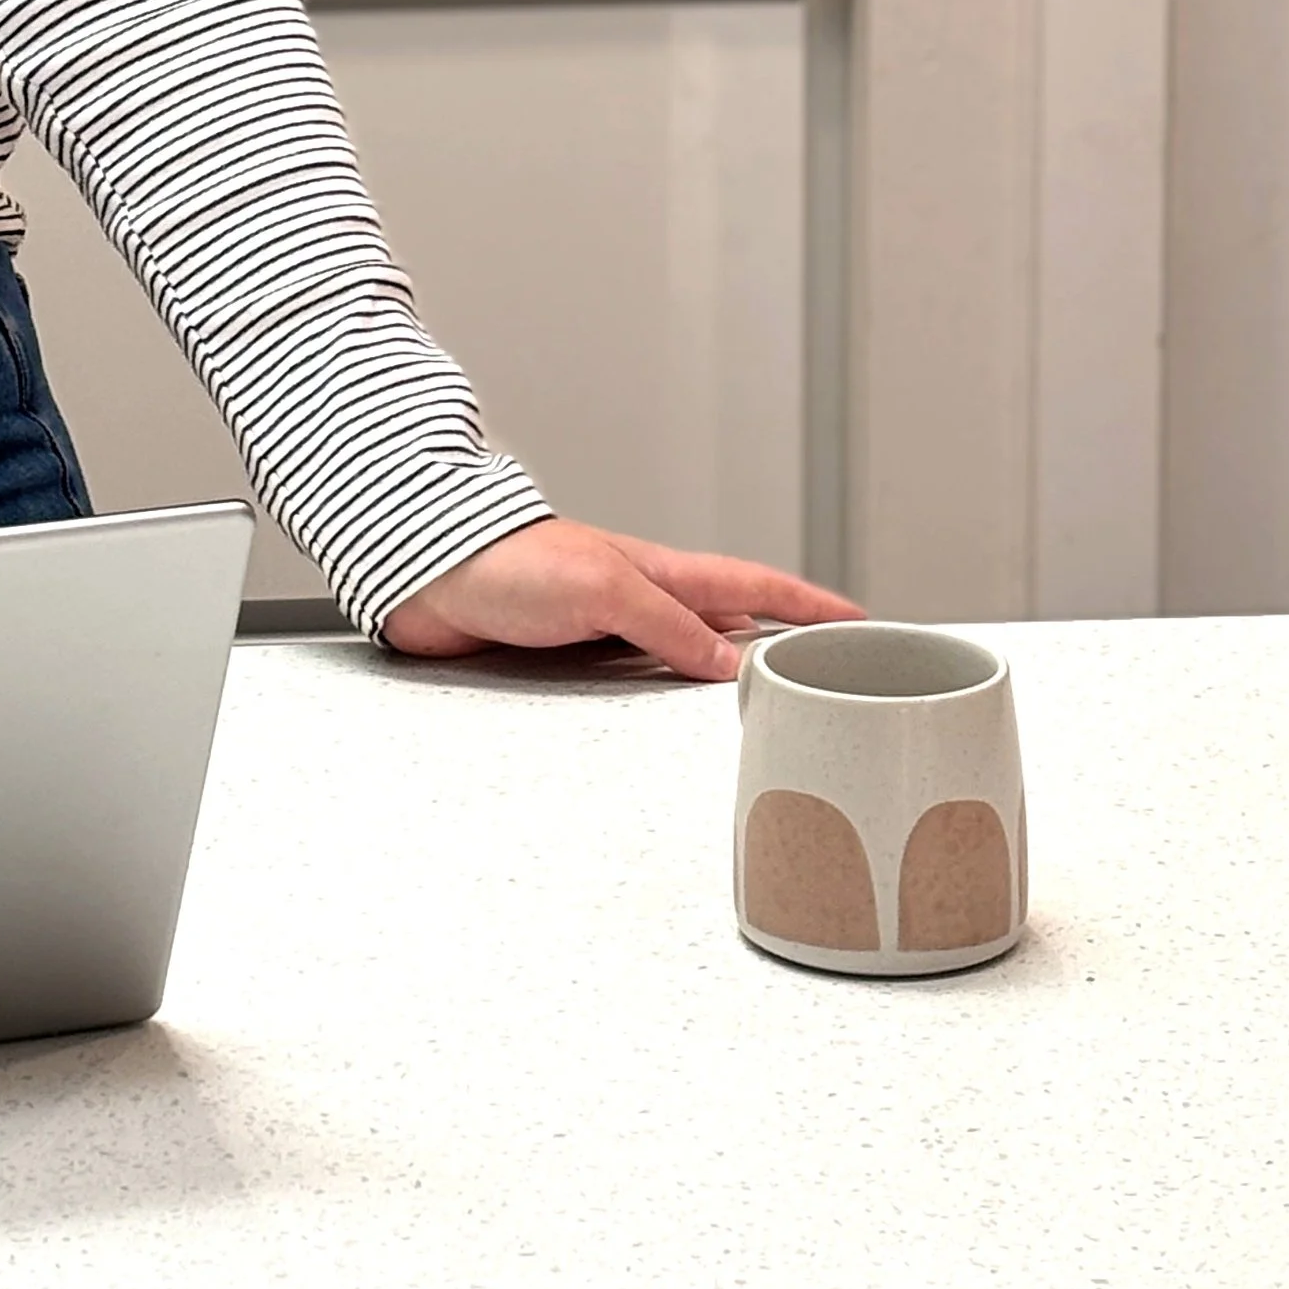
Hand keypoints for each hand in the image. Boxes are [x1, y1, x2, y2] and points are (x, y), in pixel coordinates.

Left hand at [380, 516, 862, 680]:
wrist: (426, 572)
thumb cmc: (507, 561)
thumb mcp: (605, 590)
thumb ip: (668, 627)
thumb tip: (729, 662)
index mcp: (659, 572)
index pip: (754, 585)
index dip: (809, 605)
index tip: (862, 621)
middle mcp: (638, 599)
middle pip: (726, 626)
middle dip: (779, 648)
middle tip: (828, 678)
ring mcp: (604, 629)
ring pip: (681, 661)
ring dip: (719, 683)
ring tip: (766, 715)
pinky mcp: (565, 658)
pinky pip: (630, 686)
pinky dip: (659, 704)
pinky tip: (665, 727)